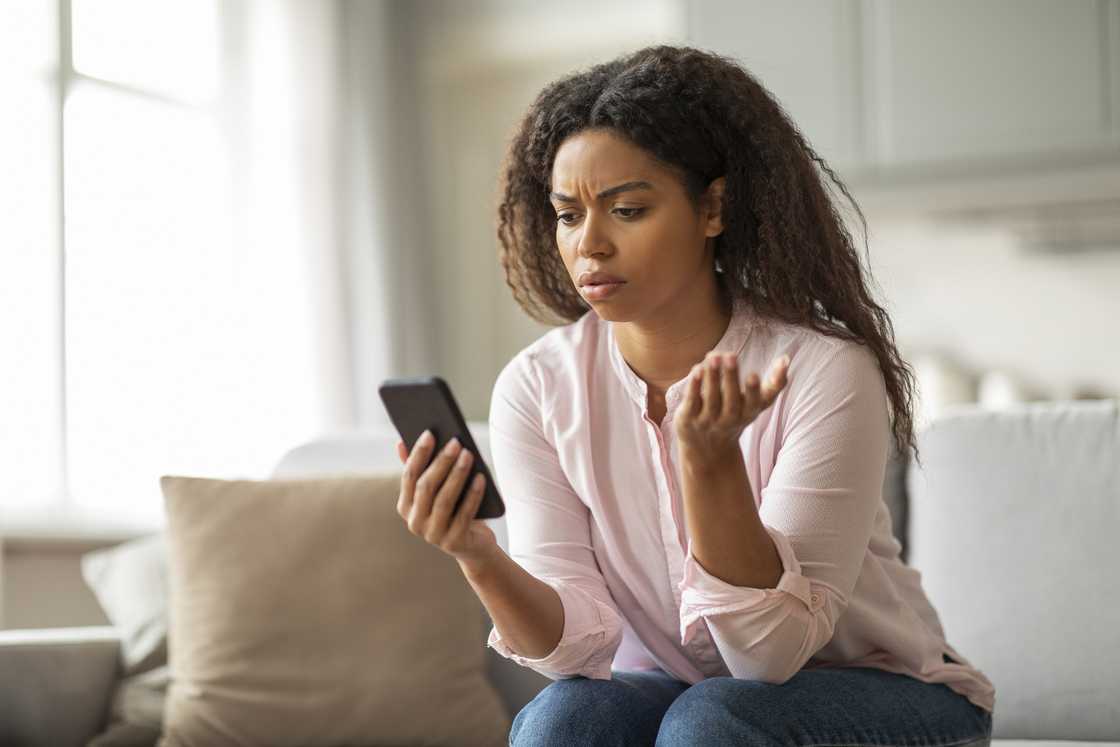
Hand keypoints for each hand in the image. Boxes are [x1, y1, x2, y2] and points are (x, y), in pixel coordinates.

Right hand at [396, 430, 497, 563]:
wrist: (474, 546)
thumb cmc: (454, 510)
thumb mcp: (437, 491)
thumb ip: (421, 469)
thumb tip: (401, 442)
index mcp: (406, 507)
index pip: (409, 476)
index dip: (419, 454)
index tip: (430, 433)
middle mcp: (414, 522)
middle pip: (426, 486)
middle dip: (441, 462)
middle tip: (455, 442)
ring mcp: (432, 535)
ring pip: (444, 500)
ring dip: (457, 475)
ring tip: (469, 455)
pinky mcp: (453, 542)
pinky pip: (464, 514)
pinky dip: (473, 495)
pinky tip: (481, 477)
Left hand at [674, 351, 790, 459]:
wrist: (707, 450)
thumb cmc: (736, 415)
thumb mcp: (757, 403)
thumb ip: (773, 384)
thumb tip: (786, 358)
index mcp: (749, 413)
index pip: (755, 403)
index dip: (755, 391)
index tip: (754, 375)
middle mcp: (730, 419)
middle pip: (731, 400)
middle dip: (731, 378)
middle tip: (731, 355)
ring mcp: (709, 421)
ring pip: (712, 399)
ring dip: (713, 378)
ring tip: (714, 356)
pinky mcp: (689, 419)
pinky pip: (693, 402)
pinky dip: (695, 387)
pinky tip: (697, 370)